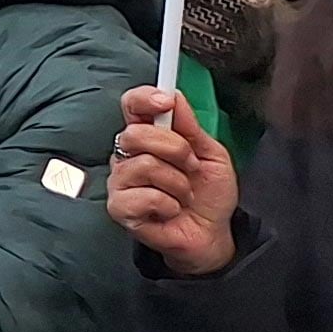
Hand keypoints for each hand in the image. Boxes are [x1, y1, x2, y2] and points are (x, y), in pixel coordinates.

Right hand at [108, 85, 239, 274]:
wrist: (212, 235)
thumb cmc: (208, 196)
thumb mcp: (212, 156)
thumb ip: (191, 127)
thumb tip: (174, 96)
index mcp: (149, 136)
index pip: (132, 105)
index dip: (144, 98)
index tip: (165, 102)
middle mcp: (129, 155)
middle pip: (136, 133)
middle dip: (175, 149)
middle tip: (190, 166)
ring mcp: (121, 181)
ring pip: (144, 165)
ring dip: (177, 183)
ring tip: (182, 195)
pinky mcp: (120, 208)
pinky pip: (143, 195)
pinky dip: (168, 204)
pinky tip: (170, 210)